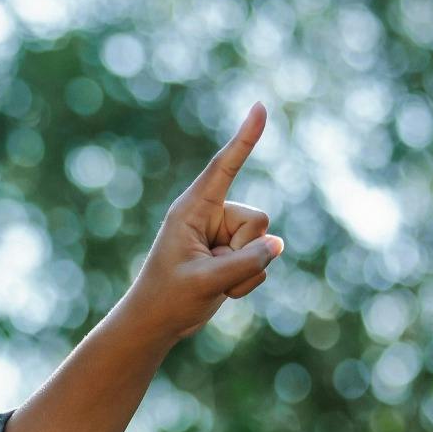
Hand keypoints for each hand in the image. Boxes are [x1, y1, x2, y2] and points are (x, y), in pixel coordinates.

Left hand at [117, 101, 284, 345]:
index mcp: (192, 210)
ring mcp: (223, 235)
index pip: (224, 168)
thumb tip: (276, 245)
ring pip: (263, 243)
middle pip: (257, 220)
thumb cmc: (168, 299)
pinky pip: (261, 261)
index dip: (245, 139)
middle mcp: (210, 216)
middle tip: (210, 272)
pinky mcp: (232, 253)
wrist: (156, 323)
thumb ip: (246, 262)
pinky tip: (222, 291)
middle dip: (244, 252)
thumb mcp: (207, 282)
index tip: (260, 108)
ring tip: (212, 283)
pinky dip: (246, 282)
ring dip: (244, 272)